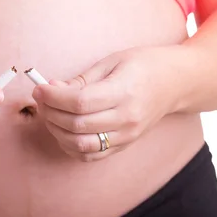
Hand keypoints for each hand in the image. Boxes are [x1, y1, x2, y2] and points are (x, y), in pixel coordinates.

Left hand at [32, 45, 186, 161]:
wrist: (176, 83)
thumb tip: (52, 89)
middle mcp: (126, 118)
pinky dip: (70, 146)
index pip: (79, 102)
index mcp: (123, 92)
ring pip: (80, 145)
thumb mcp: (112, 61)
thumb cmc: (144, 65)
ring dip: (57, 131)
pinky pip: (91, 155)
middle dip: (50, 112)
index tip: (40, 88)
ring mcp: (126, 135)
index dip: (53, 97)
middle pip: (77, 125)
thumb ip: (82, 79)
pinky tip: (63, 130)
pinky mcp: (124, 145)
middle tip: (41, 99)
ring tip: (50, 114)